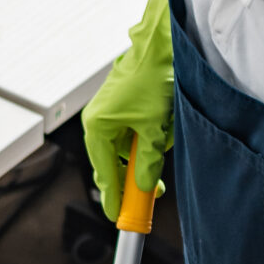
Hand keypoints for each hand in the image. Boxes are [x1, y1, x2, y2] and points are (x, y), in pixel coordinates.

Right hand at [81, 0, 172, 222]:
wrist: (162, 44)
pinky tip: (165, 122)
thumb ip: (148, 161)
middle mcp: (98, 121)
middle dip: (136, 176)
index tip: (121, 219)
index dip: (114, 198)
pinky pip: (135, 132)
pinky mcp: (123, 106)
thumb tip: (144, 187)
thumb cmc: (153, 79)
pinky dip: (151, 135)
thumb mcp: (155, 128)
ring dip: (149, 150)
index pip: (104, 173)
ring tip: (166, 132)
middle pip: (114, 164)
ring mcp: (110, 113)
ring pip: (128, 149)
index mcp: (97, 127)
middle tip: (156, 193)